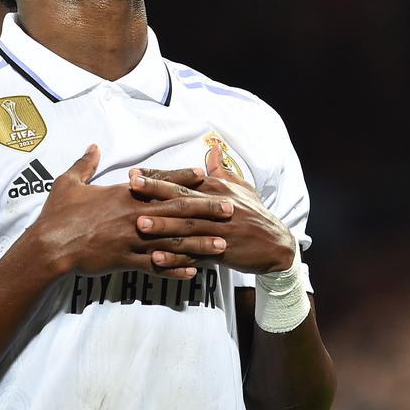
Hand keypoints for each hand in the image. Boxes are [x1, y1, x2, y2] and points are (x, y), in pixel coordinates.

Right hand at [25, 144, 233, 280]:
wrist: (49, 246)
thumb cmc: (58, 214)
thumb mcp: (68, 183)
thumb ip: (85, 163)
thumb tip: (93, 146)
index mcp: (123, 194)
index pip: (160, 183)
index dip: (183, 178)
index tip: (204, 175)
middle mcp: (134, 215)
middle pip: (176, 211)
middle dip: (205, 210)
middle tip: (230, 210)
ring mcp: (132, 240)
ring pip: (172, 241)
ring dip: (200, 243)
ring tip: (222, 245)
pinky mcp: (126, 261)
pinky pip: (156, 266)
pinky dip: (176, 269)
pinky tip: (194, 272)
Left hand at [127, 144, 295, 274]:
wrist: (277, 244)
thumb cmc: (255, 214)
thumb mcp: (241, 187)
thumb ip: (221, 170)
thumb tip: (212, 149)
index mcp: (217, 189)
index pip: (183, 179)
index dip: (159, 176)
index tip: (135, 173)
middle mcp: (216, 207)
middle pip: (182, 198)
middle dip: (156, 193)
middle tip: (131, 188)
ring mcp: (219, 230)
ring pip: (186, 227)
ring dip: (162, 227)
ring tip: (139, 225)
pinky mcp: (221, 252)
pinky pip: (195, 255)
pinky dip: (176, 258)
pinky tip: (158, 259)